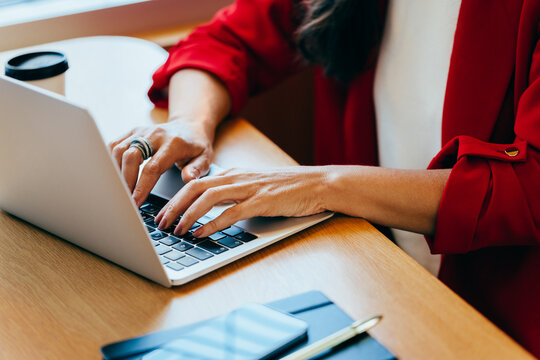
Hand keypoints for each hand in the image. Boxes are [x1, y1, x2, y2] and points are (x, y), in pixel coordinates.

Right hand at [109, 119, 213, 206]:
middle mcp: (156, 134)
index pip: (153, 167)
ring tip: (118, 190)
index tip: (135, 203)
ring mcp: (142, 131)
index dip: (142, 187)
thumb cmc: (197, 145)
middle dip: (125, 180)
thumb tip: (188, 180)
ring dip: (115, 171)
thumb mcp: (205, 158)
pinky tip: (114, 175)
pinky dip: (111, 160)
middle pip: (131, 156)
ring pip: (119, 149)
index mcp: (174, 143)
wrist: (190, 126)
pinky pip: (115, 144)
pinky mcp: (133, 131)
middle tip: (124, 199)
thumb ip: (196, 169)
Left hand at [154, 167, 330, 237]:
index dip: (174, 199)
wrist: (317, 183)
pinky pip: (231, 212)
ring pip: (208, 198)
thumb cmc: (287, 187)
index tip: (162, 213)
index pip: (195, 183)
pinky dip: (212, 223)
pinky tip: (202, 233)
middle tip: (160, 224)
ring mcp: (249, 189)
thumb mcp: (254, 185)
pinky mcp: (262, 202)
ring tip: (177, 230)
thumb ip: (233, 192)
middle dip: (173, 206)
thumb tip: (210, 207)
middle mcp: (236, 178)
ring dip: (188, 215)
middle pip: (195, 188)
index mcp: (233, 174)